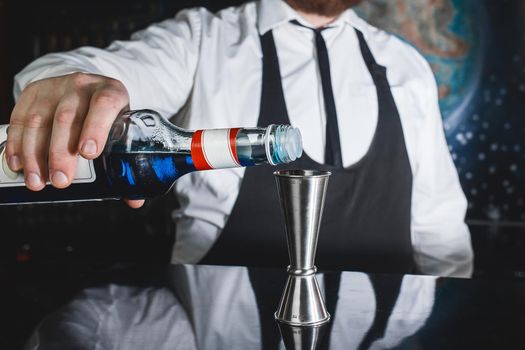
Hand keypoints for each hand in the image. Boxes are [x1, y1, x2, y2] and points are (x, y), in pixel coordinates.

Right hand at [6, 72, 143, 207]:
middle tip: (61, 181)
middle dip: (61, 153)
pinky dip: (16, 144)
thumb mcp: (122, 129)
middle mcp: (82, 85)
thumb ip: (127, 163)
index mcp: (111, 92)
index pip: (104, 105)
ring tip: (38, 181)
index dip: (96, 129)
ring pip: (39, 120)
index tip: (89, 155)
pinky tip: (18, 164)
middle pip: (67, 118)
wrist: (88, 89)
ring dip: (35, 155)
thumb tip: (135, 200)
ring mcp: (55, 87)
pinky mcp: (33, 92)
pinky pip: (19, 119)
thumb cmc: (109, 116)